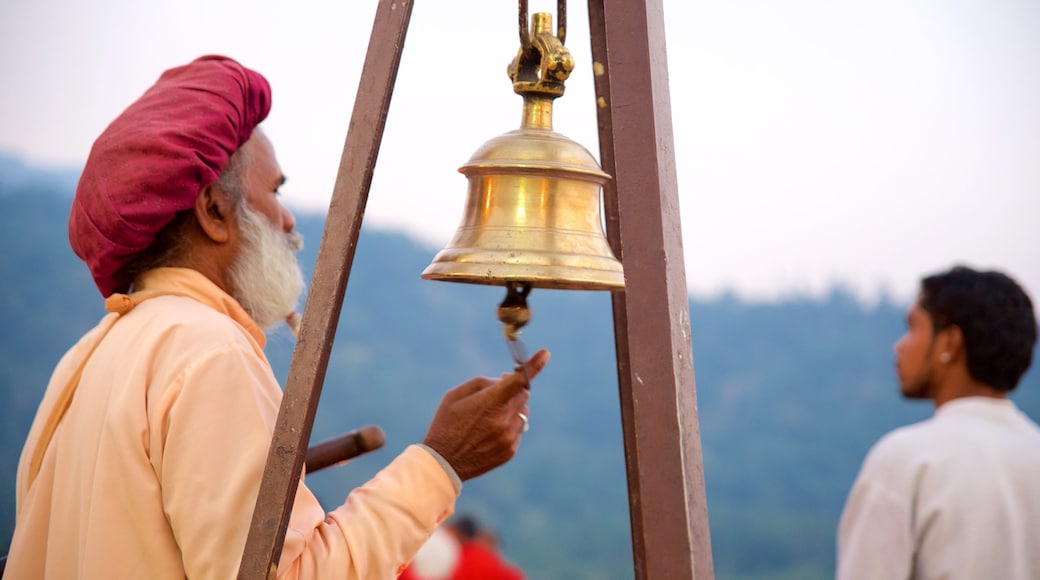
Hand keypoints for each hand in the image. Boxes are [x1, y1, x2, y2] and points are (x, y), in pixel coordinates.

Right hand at [422, 349, 549, 480]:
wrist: (443, 463)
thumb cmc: (447, 424)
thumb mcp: (456, 395)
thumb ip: (484, 383)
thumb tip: (507, 380)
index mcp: (490, 403)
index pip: (518, 380)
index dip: (533, 365)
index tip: (545, 353)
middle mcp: (503, 420)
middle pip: (523, 394)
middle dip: (513, 390)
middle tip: (496, 393)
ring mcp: (509, 437)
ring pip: (523, 412)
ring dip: (511, 408)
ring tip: (487, 418)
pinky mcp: (510, 450)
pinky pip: (518, 429)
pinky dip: (509, 425)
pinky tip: (489, 433)